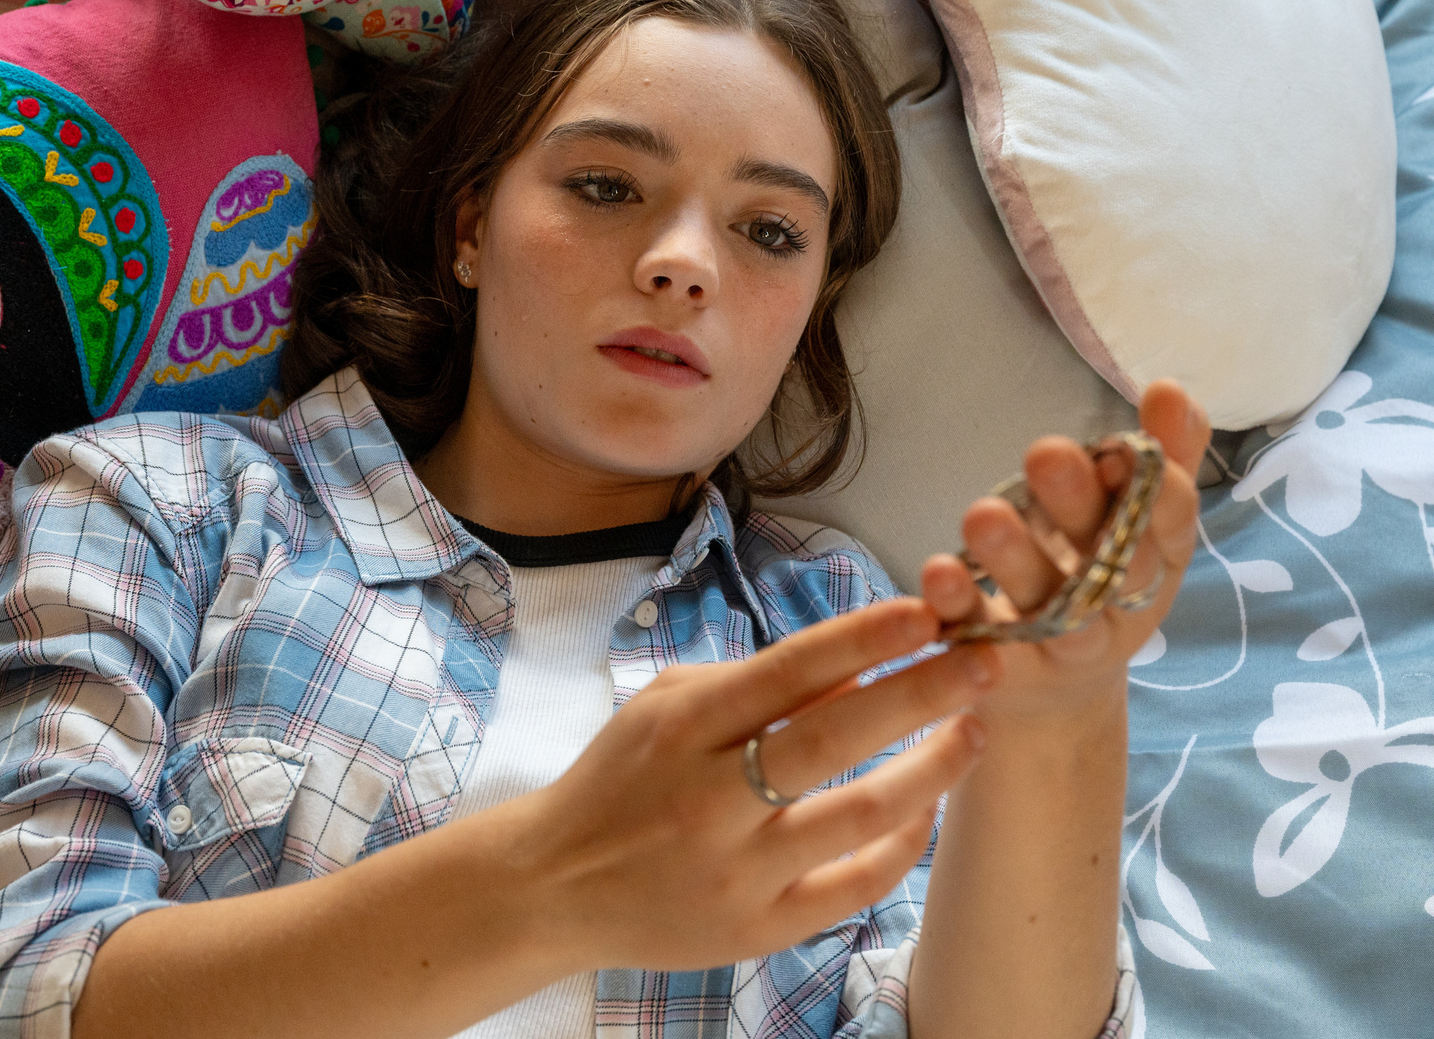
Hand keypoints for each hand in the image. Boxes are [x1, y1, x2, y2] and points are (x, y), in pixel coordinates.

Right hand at [506, 598, 999, 974]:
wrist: (554, 883)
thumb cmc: (619, 779)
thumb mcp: (667, 705)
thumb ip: (757, 684)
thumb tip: (857, 663)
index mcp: (680, 728)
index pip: (787, 671)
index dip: (863, 637)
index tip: (927, 612)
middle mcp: (707, 799)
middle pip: (833, 739)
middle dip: (921, 694)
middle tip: (986, 660)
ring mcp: (734, 870)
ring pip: (859, 817)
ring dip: (932, 771)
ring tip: (976, 732)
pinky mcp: (754, 929)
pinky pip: (852, 886)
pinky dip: (901, 846)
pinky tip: (928, 810)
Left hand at [921, 379, 1210, 721]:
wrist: (1057, 698)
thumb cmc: (1098, 581)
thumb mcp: (1137, 524)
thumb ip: (1162, 457)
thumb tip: (1170, 387)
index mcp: (1157, 565)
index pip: (1171, 528)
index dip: (1159, 492)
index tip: (1128, 447)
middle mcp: (1116, 610)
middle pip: (1107, 563)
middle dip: (1078, 507)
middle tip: (1045, 453)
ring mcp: (1060, 645)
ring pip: (1045, 605)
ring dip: (1015, 559)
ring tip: (982, 513)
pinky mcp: (1000, 668)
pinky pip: (980, 637)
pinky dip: (959, 605)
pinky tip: (937, 570)